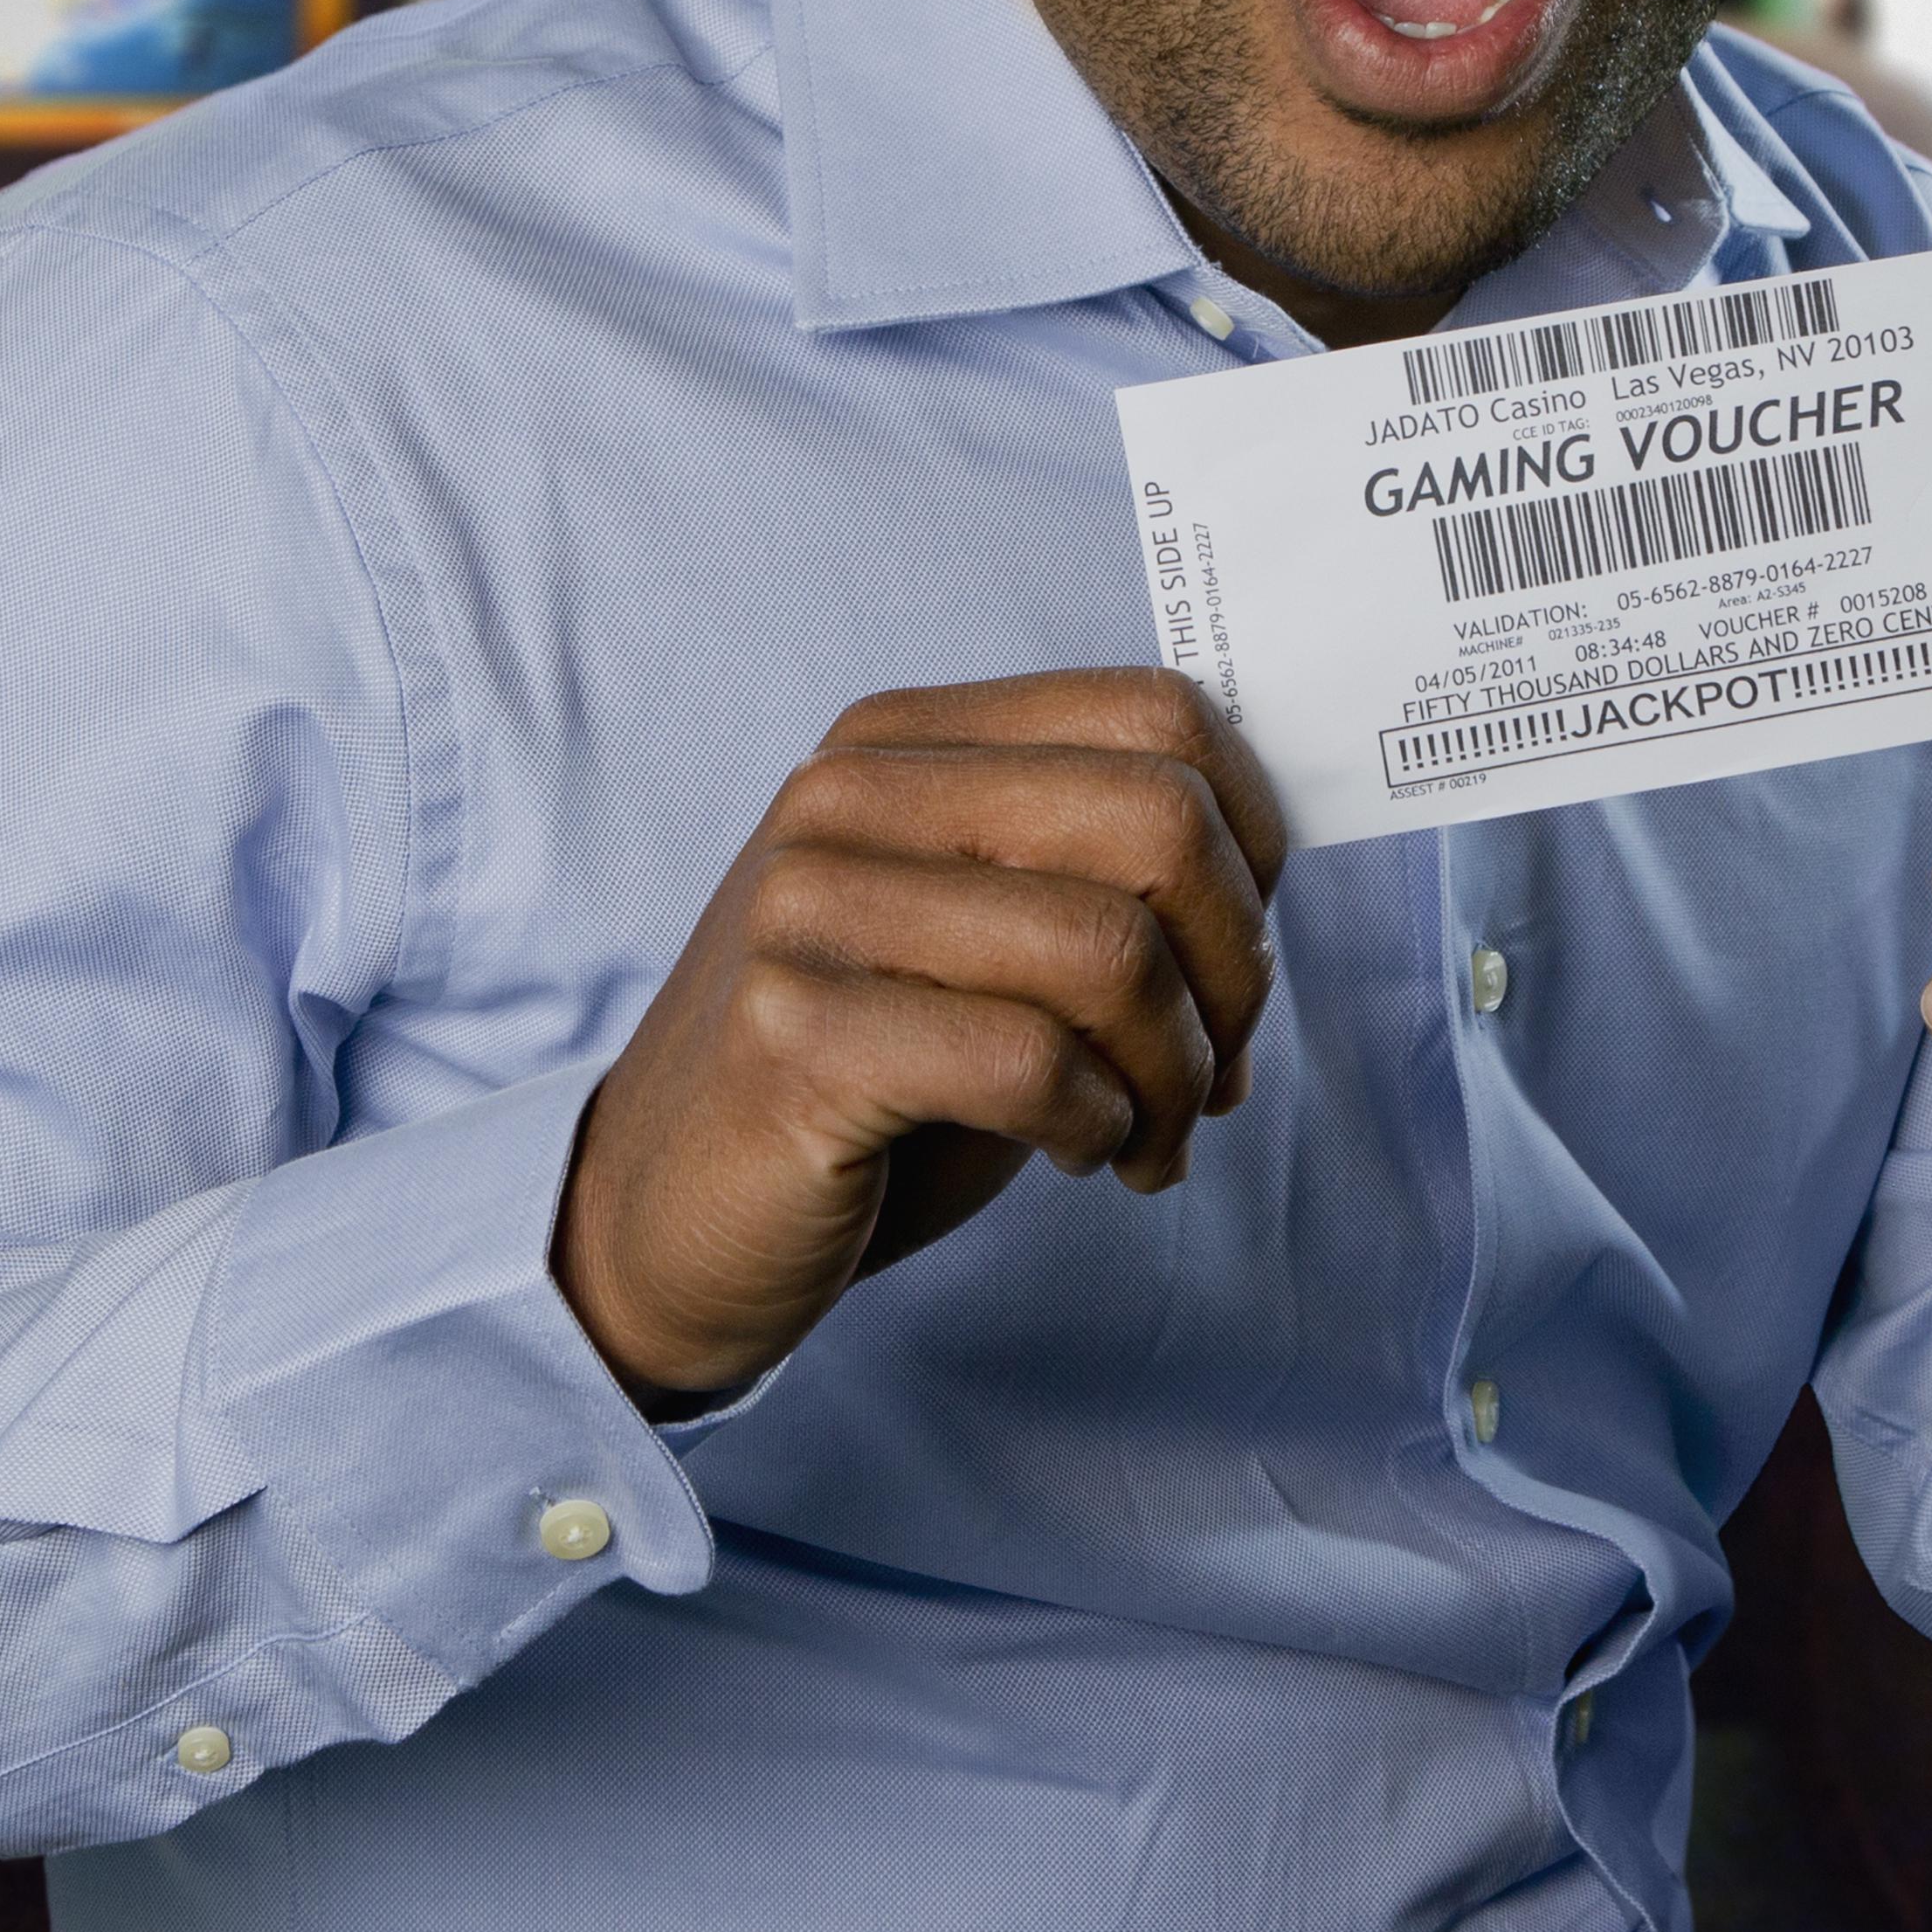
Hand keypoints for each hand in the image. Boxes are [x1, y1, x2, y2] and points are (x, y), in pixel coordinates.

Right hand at [554, 669, 1286, 1408]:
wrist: (663, 1218)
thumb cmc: (862, 1081)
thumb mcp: (983, 942)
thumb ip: (1095, 876)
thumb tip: (1268, 878)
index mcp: (904, 744)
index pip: (1156, 713)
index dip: (1252, 844)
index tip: (1240, 959)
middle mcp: (848, 798)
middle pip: (1155, 817)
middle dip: (1235, 969)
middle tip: (1210, 1072)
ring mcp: (807, 908)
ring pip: (1108, 947)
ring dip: (1174, 1073)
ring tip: (1146, 1134)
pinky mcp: (792, 1035)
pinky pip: (1031, 1063)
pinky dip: (1097, 1127)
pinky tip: (1076, 1155)